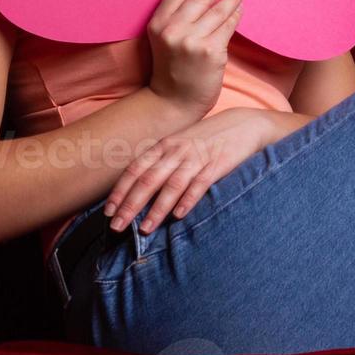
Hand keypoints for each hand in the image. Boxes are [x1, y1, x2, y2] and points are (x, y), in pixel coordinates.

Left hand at [105, 106, 284, 232]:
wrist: (245, 125)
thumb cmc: (209, 139)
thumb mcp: (181, 144)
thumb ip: (163, 162)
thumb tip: (140, 188)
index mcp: (165, 145)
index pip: (136, 169)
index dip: (121, 191)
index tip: (109, 212)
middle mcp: (177, 150)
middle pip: (148, 180)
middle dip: (130, 205)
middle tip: (117, 227)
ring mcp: (197, 157)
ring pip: (172, 185)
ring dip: (157, 209)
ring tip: (145, 229)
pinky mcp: (217, 165)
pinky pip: (200, 184)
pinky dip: (188, 200)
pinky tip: (179, 215)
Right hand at [146, 0, 247, 120]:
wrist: (173, 102)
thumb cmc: (172, 68)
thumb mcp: (165, 38)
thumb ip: (179, 16)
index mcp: (158, 22)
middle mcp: (173, 29)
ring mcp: (192, 40)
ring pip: (219, 10)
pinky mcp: (211, 52)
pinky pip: (228, 26)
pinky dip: (236, 15)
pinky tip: (241, 7)